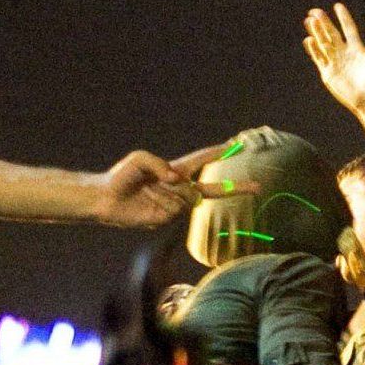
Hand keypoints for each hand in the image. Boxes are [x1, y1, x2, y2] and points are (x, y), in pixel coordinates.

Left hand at [89, 144, 245, 227]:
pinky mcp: (169, 218)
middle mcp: (181, 187)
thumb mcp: (139, 159)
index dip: (220, 152)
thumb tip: (178, 180)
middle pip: (215, 188)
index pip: (203, 160)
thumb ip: (160, 164)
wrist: (106, 200)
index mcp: (176, 170)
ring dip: (172, 191)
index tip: (238, 146)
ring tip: (150, 190)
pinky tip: (149, 201)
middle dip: (237, 187)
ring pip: (190, 196)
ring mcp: (177, 204)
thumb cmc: (122, 176)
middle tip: (258, 187)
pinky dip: (165, 201)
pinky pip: (177, 208)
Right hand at [303, 3, 364, 112]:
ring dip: (316, 32)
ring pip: (323, 44)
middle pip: (332, 34)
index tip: (337, 6)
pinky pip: (319, 58)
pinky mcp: (328, 72)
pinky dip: (314, 49)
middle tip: (315, 11)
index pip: (348, 29)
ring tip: (309, 21)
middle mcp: (345, 54)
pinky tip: (309, 39)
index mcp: (358, 49)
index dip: (343, 18)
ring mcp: (335, 62)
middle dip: (324, 23)